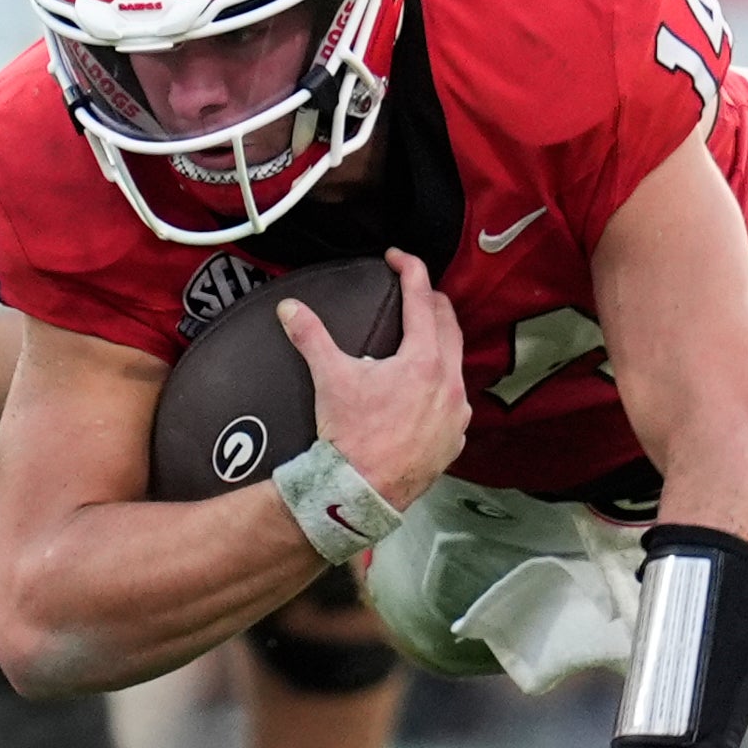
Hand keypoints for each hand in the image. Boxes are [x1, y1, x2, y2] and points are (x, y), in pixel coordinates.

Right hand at [279, 248, 467, 508]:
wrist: (363, 490)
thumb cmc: (351, 434)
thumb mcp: (331, 378)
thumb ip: (311, 336)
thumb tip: (290, 309)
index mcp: (425, 360)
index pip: (423, 300)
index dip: (411, 270)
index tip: (398, 257)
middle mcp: (451, 383)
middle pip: (450, 327)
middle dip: (432, 304)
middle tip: (415, 292)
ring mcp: (457, 414)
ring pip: (456, 367)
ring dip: (441, 348)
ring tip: (422, 341)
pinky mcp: (455, 440)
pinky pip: (454, 405)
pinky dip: (441, 390)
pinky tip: (425, 394)